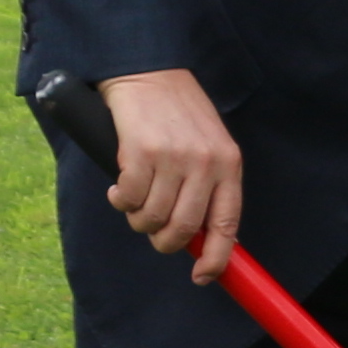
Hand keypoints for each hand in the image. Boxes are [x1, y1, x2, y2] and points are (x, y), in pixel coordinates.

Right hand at [98, 68, 244, 283]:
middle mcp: (205, 162)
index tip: (203, 277)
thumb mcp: (209, 144)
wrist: (148, 70)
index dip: (216, 258)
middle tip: (152, 230)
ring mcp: (173, 157)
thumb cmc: (178, 113)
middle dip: (164, 241)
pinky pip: (127, 198)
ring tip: (134, 202)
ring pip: (152, 217)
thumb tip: (201, 236)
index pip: (227, 223)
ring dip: (138, 219)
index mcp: (228, 163)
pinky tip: (119, 187)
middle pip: (184, 228)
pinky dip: (119, 201)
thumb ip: (209, 184)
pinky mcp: (141, 152)